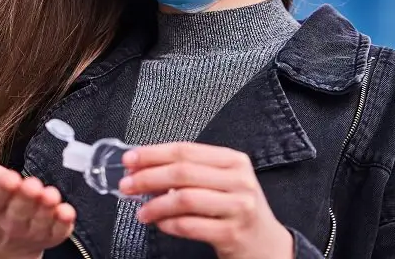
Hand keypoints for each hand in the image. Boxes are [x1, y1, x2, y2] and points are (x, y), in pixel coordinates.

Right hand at [0, 145, 75, 258]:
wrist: (7, 238)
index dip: (1, 189)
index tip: (9, 177)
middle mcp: (10, 222)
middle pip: (18, 211)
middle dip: (26, 197)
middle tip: (32, 185)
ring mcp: (31, 231)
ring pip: (39, 221)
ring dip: (45, 209)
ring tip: (51, 195)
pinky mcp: (51, 235)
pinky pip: (57, 231)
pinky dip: (63, 223)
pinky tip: (67, 211)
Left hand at [119, 143, 292, 258]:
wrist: (267, 245)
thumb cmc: (238, 209)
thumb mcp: (223, 182)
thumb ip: (191, 172)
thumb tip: (145, 168)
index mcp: (234, 160)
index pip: (186, 150)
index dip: (153, 154)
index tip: (130, 159)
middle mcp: (239, 180)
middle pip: (183, 172)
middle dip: (148, 177)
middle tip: (127, 185)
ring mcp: (238, 207)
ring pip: (184, 199)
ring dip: (155, 205)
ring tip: (141, 211)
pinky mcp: (232, 233)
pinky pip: (190, 226)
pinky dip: (169, 225)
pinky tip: (160, 224)